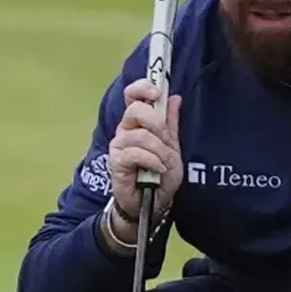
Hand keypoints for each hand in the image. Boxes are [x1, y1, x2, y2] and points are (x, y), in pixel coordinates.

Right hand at [108, 79, 182, 223]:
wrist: (154, 203)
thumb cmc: (160, 175)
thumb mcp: (173, 147)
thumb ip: (171, 123)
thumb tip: (174, 98)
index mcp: (138, 123)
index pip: (132, 95)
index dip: (143, 88)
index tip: (157, 92)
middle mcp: (125, 130)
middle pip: (135, 110)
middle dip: (157, 123)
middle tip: (166, 140)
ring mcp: (119, 145)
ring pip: (140, 135)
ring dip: (159, 150)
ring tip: (164, 163)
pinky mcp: (116, 161)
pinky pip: (135, 153)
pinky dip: (152, 161)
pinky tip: (157, 170)